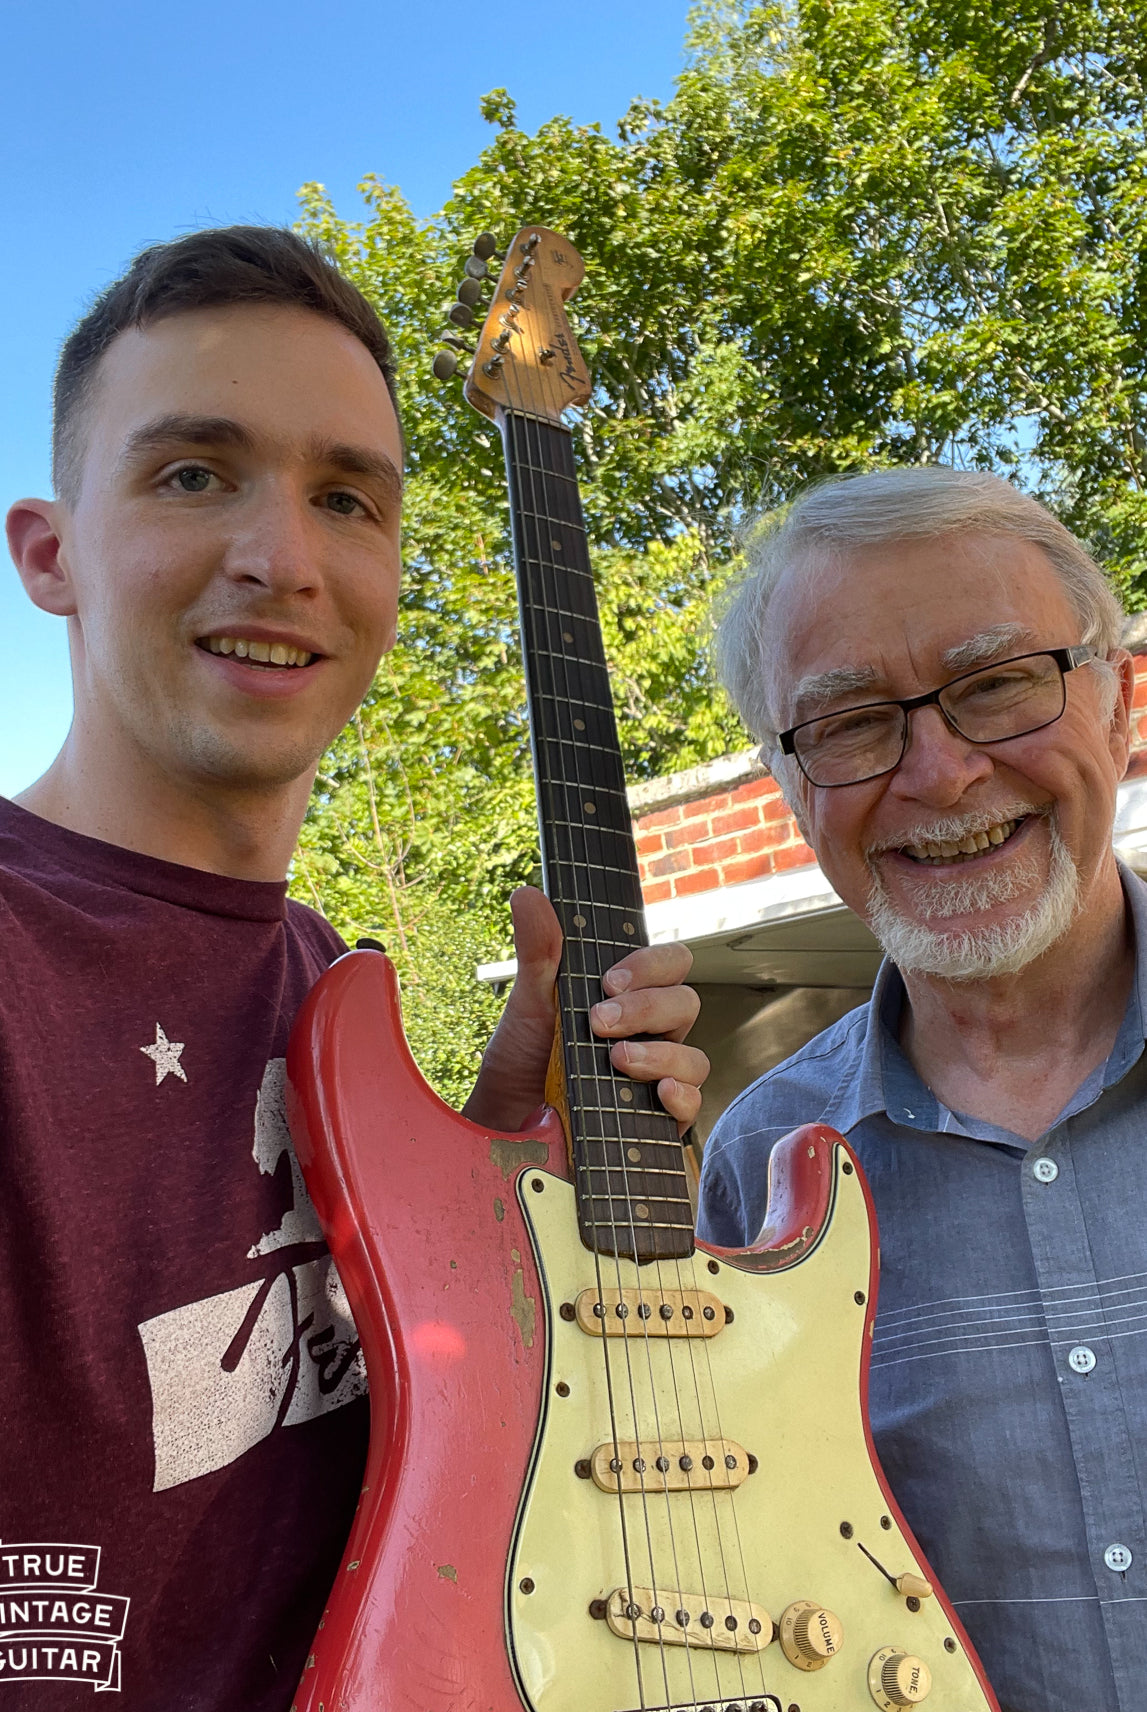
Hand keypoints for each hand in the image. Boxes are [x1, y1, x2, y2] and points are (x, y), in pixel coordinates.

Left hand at [463, 887, 708, 1132]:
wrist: (507, 1121)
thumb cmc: (525, 1057)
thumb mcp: (529, 1001)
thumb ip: (538, 950)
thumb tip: (527, 894)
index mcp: (631, 996)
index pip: (669, 963)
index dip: (649, 965)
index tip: (608, 982)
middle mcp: (653, 1033)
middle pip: (686, 1003)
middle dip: (645, 1009)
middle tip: (599, 1022)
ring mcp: (659, 1075)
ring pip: (694, 1055)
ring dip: (658, 1054)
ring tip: (615, 1060)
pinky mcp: (659, 1118)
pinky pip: (693, 1103)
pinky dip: (680, 1095)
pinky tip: (656, 1092)